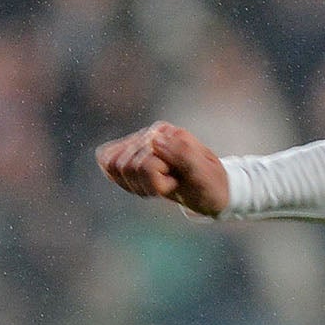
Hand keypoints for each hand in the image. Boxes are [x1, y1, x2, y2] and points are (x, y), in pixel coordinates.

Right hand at [94, 121, 230, 216]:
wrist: (215, 191)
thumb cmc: (211, 184)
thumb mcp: (203, 172)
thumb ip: (182, 154)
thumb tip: (153, 140)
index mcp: (165, 133)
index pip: (141, 163)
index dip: (155, 180)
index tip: (174, 180)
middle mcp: (149, 135)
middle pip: (123, 166)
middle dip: (145, 184)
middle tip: (169, 182)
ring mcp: (140, 146)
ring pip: (115, 168)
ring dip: (137, 185)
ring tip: (160, 183)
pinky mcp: (132, 157)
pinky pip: (109, 168)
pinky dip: (126, 184)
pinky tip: (146, 185)